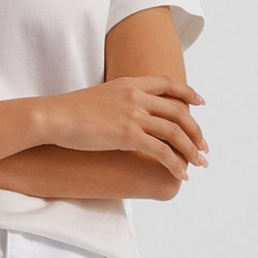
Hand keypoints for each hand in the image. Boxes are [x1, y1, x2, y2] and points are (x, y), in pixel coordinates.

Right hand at [39, 76, 208, 180]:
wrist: (53, 117)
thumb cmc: (70, 112)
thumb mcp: (100, 97)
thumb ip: (118, 102)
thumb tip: (123, 115)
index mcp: (130, 84)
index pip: (168, 84)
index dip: (188, 93)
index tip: (201, 103)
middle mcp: (136, 96)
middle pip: (179, 111)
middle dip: (196, 131)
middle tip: (204, 147)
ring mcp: (133, 115)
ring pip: (175, 132)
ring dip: (191, 150)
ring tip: (199, 164)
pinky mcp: (128, 135)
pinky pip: (162, 151)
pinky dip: (176, 164)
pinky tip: (182, 174)